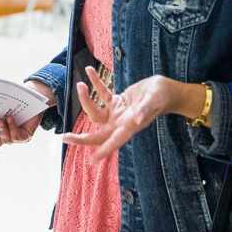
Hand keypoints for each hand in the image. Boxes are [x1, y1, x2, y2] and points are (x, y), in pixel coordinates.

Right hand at [0, 80, 54, 152]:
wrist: (34, 98)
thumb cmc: (14, 98)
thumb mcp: (0, 98)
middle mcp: (4, 136)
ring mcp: (15, 138)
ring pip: (5, 140)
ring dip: (0, 130)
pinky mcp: (25, 136)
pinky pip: (17, 136)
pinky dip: (12, 126)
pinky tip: (9, 117)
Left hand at [61, 67, 179, 161]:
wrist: (167, 89)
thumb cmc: (163, 95)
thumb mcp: (154, 100)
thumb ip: (145, 110)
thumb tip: (137, 120)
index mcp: (129, 126)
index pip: (114, 141)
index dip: (103, 151)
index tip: (91, 160)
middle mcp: (121, 122)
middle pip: (98, 134)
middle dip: (82, 137)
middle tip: (64, 136)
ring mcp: (118, 113)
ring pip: (95, 112)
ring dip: (86, 99)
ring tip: (81, 84)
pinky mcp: (117, 102)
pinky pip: (102, 94)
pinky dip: (96, 84)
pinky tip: (90, 71)